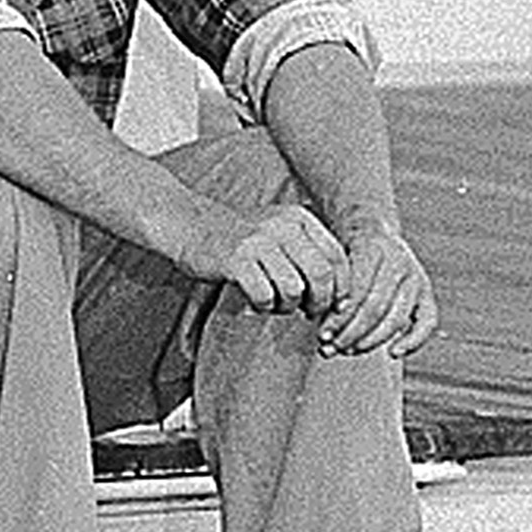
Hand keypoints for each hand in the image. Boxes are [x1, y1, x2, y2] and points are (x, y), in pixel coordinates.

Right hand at [185, 198, 347, 318]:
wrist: (188, 224)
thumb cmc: (240, 239)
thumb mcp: (280, 233)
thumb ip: (310, 255)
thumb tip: (342, 299)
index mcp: (299, 218)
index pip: (338, 257)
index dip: (342, 288)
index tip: (336, 306)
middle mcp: (283, 226)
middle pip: (320, 275)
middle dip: (320, 303)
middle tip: (309, 313)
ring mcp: (259, 241)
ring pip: (293, 290)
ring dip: (288, 307)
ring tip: (276, 305)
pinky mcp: (236, 259)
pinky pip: (264, 296)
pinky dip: (263, 307)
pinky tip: (256, 302)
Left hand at [319, 215, 437, 357]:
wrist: (370, 230)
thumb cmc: (340, 250)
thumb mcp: (329, 254)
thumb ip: (325, 280)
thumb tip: (309, 313)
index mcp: (371, 246)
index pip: (356, 290)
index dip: (339, 317)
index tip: (322, 334)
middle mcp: (398, 260)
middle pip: (375, 307)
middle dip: (349, 333)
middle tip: (328, 347)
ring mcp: (415, 276)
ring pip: (396, 318)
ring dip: (370, 341)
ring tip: (346, 350)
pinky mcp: (426, 292)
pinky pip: (426, 321)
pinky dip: (413, 341)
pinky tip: (393, 353)